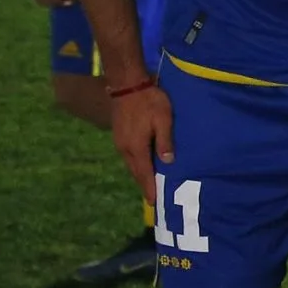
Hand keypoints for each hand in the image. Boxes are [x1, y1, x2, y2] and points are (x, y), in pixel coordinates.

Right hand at [110, 82, 174, 204]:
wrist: (127, 84)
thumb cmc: (149, 100)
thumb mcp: (163, 119)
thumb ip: (165, 141)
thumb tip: (168, 162)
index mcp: (136, 147)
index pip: (144, 173)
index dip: (149, 188)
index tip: (153, 203)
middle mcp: (125, 148)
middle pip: (135, 172)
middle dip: (144, 185)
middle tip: (153, 198)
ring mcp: (120, 141)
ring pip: (131, 164)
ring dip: (139, 175)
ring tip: (149, 184)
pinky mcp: (119, 135)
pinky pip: (128, 156)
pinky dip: (136, 164)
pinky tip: (143, 165)